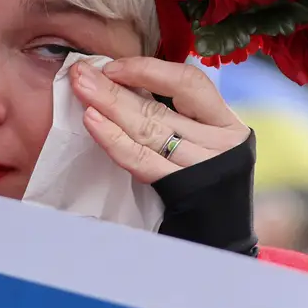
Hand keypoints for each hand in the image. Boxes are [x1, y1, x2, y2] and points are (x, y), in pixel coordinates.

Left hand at [70, 57, 249, 184]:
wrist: (222, 240)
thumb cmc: (206, 186)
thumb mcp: (204, 146)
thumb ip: (178, 118)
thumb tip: (124, 86)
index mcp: (226, 124)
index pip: (190, 82)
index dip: (149, 70)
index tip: (113, 67)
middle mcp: (220, 143)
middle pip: (160, 107)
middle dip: (114, 87)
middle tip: (81, 73)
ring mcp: (204, 168)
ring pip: (149, 129)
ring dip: (109, 107)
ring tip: (80, 90)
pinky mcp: (183, 192)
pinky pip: (143, 161)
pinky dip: (115, 140)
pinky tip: (93, 122)